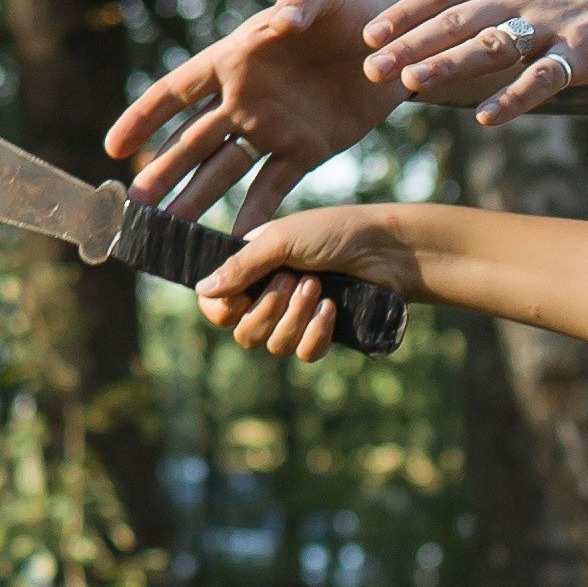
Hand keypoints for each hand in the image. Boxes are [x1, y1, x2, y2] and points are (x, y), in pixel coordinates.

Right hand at [107, 0, 402, 227]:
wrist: (392, 42)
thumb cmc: (347, 7)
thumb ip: (298, 1)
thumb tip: (278, 22)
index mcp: (233, 60)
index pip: (176, 92)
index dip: (143, 118)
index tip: (114, 150)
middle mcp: (243, 99)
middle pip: (191, 142)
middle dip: (162, 174)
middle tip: (135, 208)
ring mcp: (271, 128)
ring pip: (223, 171)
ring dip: (196, 200)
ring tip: (170, 232)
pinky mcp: (305, 150)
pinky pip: (273, 187)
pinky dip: (255, 214)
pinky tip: (236, 244)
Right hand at [194, 207, 419, 362]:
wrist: (385, 249)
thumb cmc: (334, 232)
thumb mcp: (282, 239)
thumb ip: (242, 265)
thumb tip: (202, 289)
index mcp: (252, 270)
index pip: (217, 307)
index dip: (222, 310)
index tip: (238, 298)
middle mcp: (269, 296)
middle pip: (243, 334)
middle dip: (268, 309)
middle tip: (294, 278)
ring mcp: (296, 319)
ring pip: (274, 347)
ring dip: (295, 317)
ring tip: (317, 286)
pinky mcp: (324, 334)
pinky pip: (305, 354)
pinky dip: (315, 334)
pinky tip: (331, 310)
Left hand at [363, 0, 587, 124]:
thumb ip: (497, 4)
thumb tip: (450, 27)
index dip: (405, 14)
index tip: (369, 34)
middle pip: (457, 20)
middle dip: (410, 44)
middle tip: (371, 67)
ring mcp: (553, 24)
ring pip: (491, 44)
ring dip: (448, 64)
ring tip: (412, 84)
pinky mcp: (584, 54)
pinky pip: (542, 78)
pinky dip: (513, 98)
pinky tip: (486, 119)